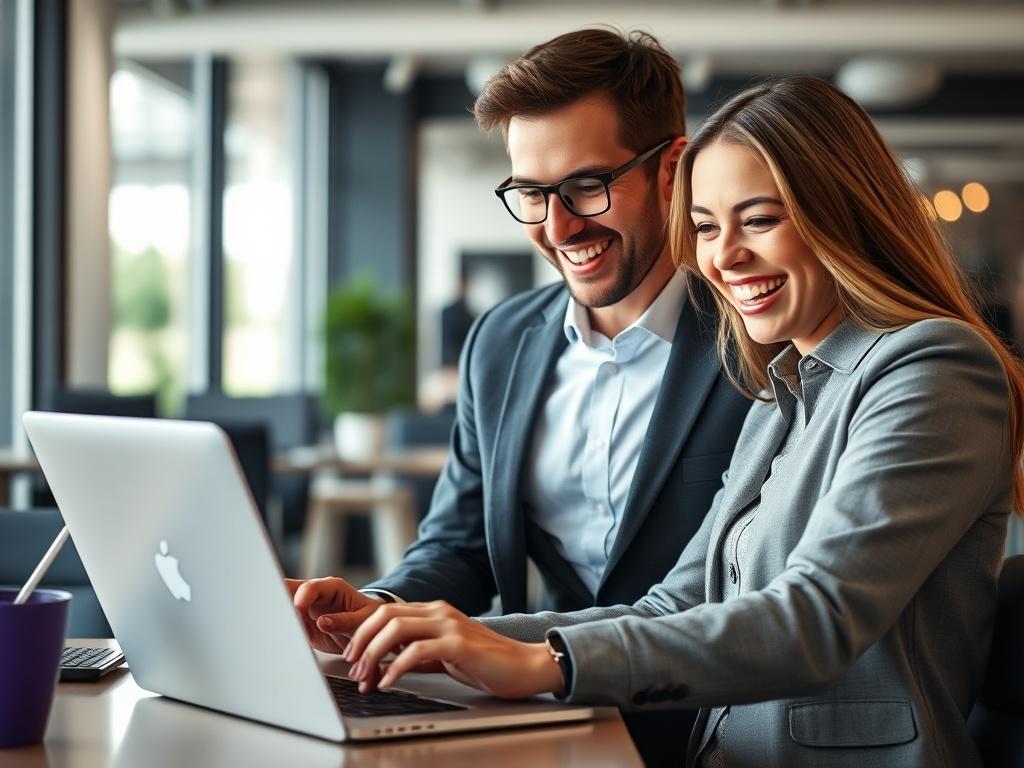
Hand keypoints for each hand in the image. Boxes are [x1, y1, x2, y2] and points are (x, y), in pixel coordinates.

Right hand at [286, 577, 381, 653]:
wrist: (368, 633)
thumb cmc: (369, 620)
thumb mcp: (363, 621)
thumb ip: (345, 621)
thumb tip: (322, 622)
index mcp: (332, 588)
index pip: (310, 587)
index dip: (301, 600)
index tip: (297, 614)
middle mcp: (317, 595)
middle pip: (290, 590)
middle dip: (281, 602)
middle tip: (278, 620)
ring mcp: (307, 608)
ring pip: (285, 606)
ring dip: (281, 618)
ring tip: (279, 631)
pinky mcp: (303, 622)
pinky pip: (288, 623)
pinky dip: (284, 630)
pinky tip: (283, 638)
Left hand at [343, 600, 564, 699]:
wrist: (524, 666)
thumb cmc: (485, 662)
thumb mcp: (443, 653)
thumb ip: (416, 651)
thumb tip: (383, 662)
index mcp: (432, 611)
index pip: (385, 611)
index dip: (358, 627)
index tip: (341, 647)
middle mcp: (438, 611)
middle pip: (384, 615)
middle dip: (360, 640)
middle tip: (352, 666)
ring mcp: (449, 624)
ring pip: (395, 629)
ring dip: (373, 654)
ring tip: (366, 677)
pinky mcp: (458, 643)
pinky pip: (417, 651)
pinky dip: (396, 667)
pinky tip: (388, 682)